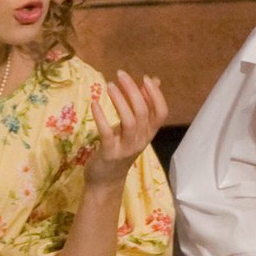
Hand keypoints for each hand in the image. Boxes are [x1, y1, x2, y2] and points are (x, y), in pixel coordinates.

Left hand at [83, 70, 169, 187]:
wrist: (106, 180)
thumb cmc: (119, 149)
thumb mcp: (134, 128)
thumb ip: (144, 105)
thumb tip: (154, 80)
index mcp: (149, 133)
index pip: (161, 113)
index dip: (156, 95)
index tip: (145, 78)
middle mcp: (141, 140)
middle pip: (143, 112)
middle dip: (132, 90)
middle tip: (120, 75)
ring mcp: (126, 148)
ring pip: (129, 121)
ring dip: (120, 101)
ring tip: (109, 85)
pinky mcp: (110, 153)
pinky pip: (107, 133)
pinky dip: (101, 117)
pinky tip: (94, 104)